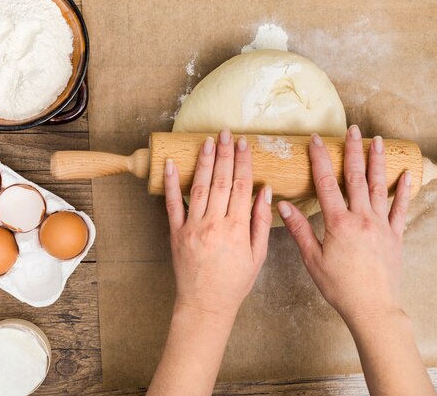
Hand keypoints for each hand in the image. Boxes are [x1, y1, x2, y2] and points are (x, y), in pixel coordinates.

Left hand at [164, 129, 272, 317]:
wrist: (206, 304)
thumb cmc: (234, 282)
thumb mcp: (257, 255)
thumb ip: (261, 221)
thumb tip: (265, 190)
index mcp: (236, 228)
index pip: (242, 186)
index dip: (243, 162)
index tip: (243, 143)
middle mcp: (214, 224)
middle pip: (221, 181)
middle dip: (224, 154)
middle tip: (225, 133)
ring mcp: (192, 227)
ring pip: (199, 187)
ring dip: (203, 162)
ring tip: (207, 141)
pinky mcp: (176, 233)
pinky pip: (172, 204)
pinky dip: (170, 184)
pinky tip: (171, 164)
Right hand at [278, 125, 411, 324]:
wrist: (372, 307)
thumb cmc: (339, 287)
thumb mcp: (312, 259)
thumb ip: (299, 230)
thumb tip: (282, 206)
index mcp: (338, 223)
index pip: (325, 183)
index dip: (319, 159)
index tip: (315, 141)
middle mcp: (361, 218)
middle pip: (355, 177)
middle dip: (352, 151)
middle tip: (351, 129)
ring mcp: (381, 225)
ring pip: (378, 186)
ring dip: (377, 162)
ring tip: (377, 141)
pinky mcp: (395, 235)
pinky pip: (400, 208)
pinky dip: (403, 191)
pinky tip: (405, 174)